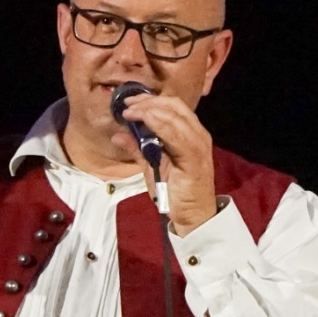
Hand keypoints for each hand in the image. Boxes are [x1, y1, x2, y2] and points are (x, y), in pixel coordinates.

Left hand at [120, 92, 217, 235]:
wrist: (194, 216)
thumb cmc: (176, 192)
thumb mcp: (152, 166)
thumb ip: (138, 149)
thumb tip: (119, 134)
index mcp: (190, 133)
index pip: (172, 106)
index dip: (150, 100)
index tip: (129, 103)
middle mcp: (198, 135)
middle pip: (174, 106)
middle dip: (148, 102)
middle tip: (127, 106)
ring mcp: (198, 145)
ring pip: (175, 116)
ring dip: (150, 110)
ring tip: (130, 112)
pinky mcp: (195, 158)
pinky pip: (178, 135)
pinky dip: (161, 125)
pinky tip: (146, 121)